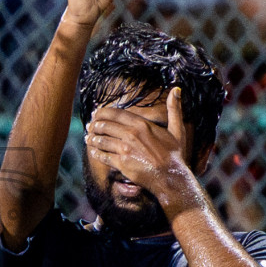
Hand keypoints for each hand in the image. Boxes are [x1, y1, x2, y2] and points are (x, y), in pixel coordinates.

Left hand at [84, 86, 198, 212]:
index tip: (96, 113)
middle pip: (104, 125)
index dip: (102, 112)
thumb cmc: (174, 155)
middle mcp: (131, 134)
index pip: (115, 113)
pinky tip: (93, 152)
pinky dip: (96, 153)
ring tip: (89, 138)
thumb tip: (176, 89)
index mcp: (141, 124)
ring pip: (101, 140)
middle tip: (90, 126)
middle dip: (94, 125)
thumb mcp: (177, 130)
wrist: (171, 177)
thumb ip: (174, 109)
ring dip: (92, 139)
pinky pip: (103, 156)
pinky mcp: (121, 163)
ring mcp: (124, 149)